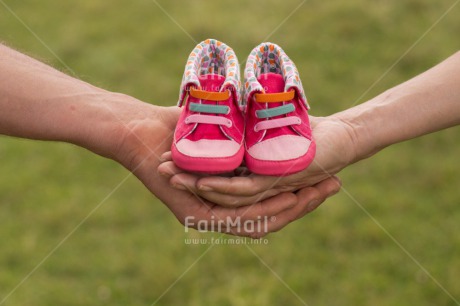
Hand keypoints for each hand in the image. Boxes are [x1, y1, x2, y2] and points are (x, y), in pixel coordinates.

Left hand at [96, 99, 341, 236]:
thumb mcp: (227, 133)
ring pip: (258, 217)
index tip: (331, 178)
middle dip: (306, 200)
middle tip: (334, 185)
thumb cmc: (180, 127)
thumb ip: (247, 140)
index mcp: (230, 193)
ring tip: (318, 189)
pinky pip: (234, 215)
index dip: (303, 192)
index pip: (272, 201)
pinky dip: (265, 206)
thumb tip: (275, 130)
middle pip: (272, 213)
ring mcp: (208, 216)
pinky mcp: (193, 215)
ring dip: (292, 204)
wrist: (139, 133)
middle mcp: (221, 210)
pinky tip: (288, 196)